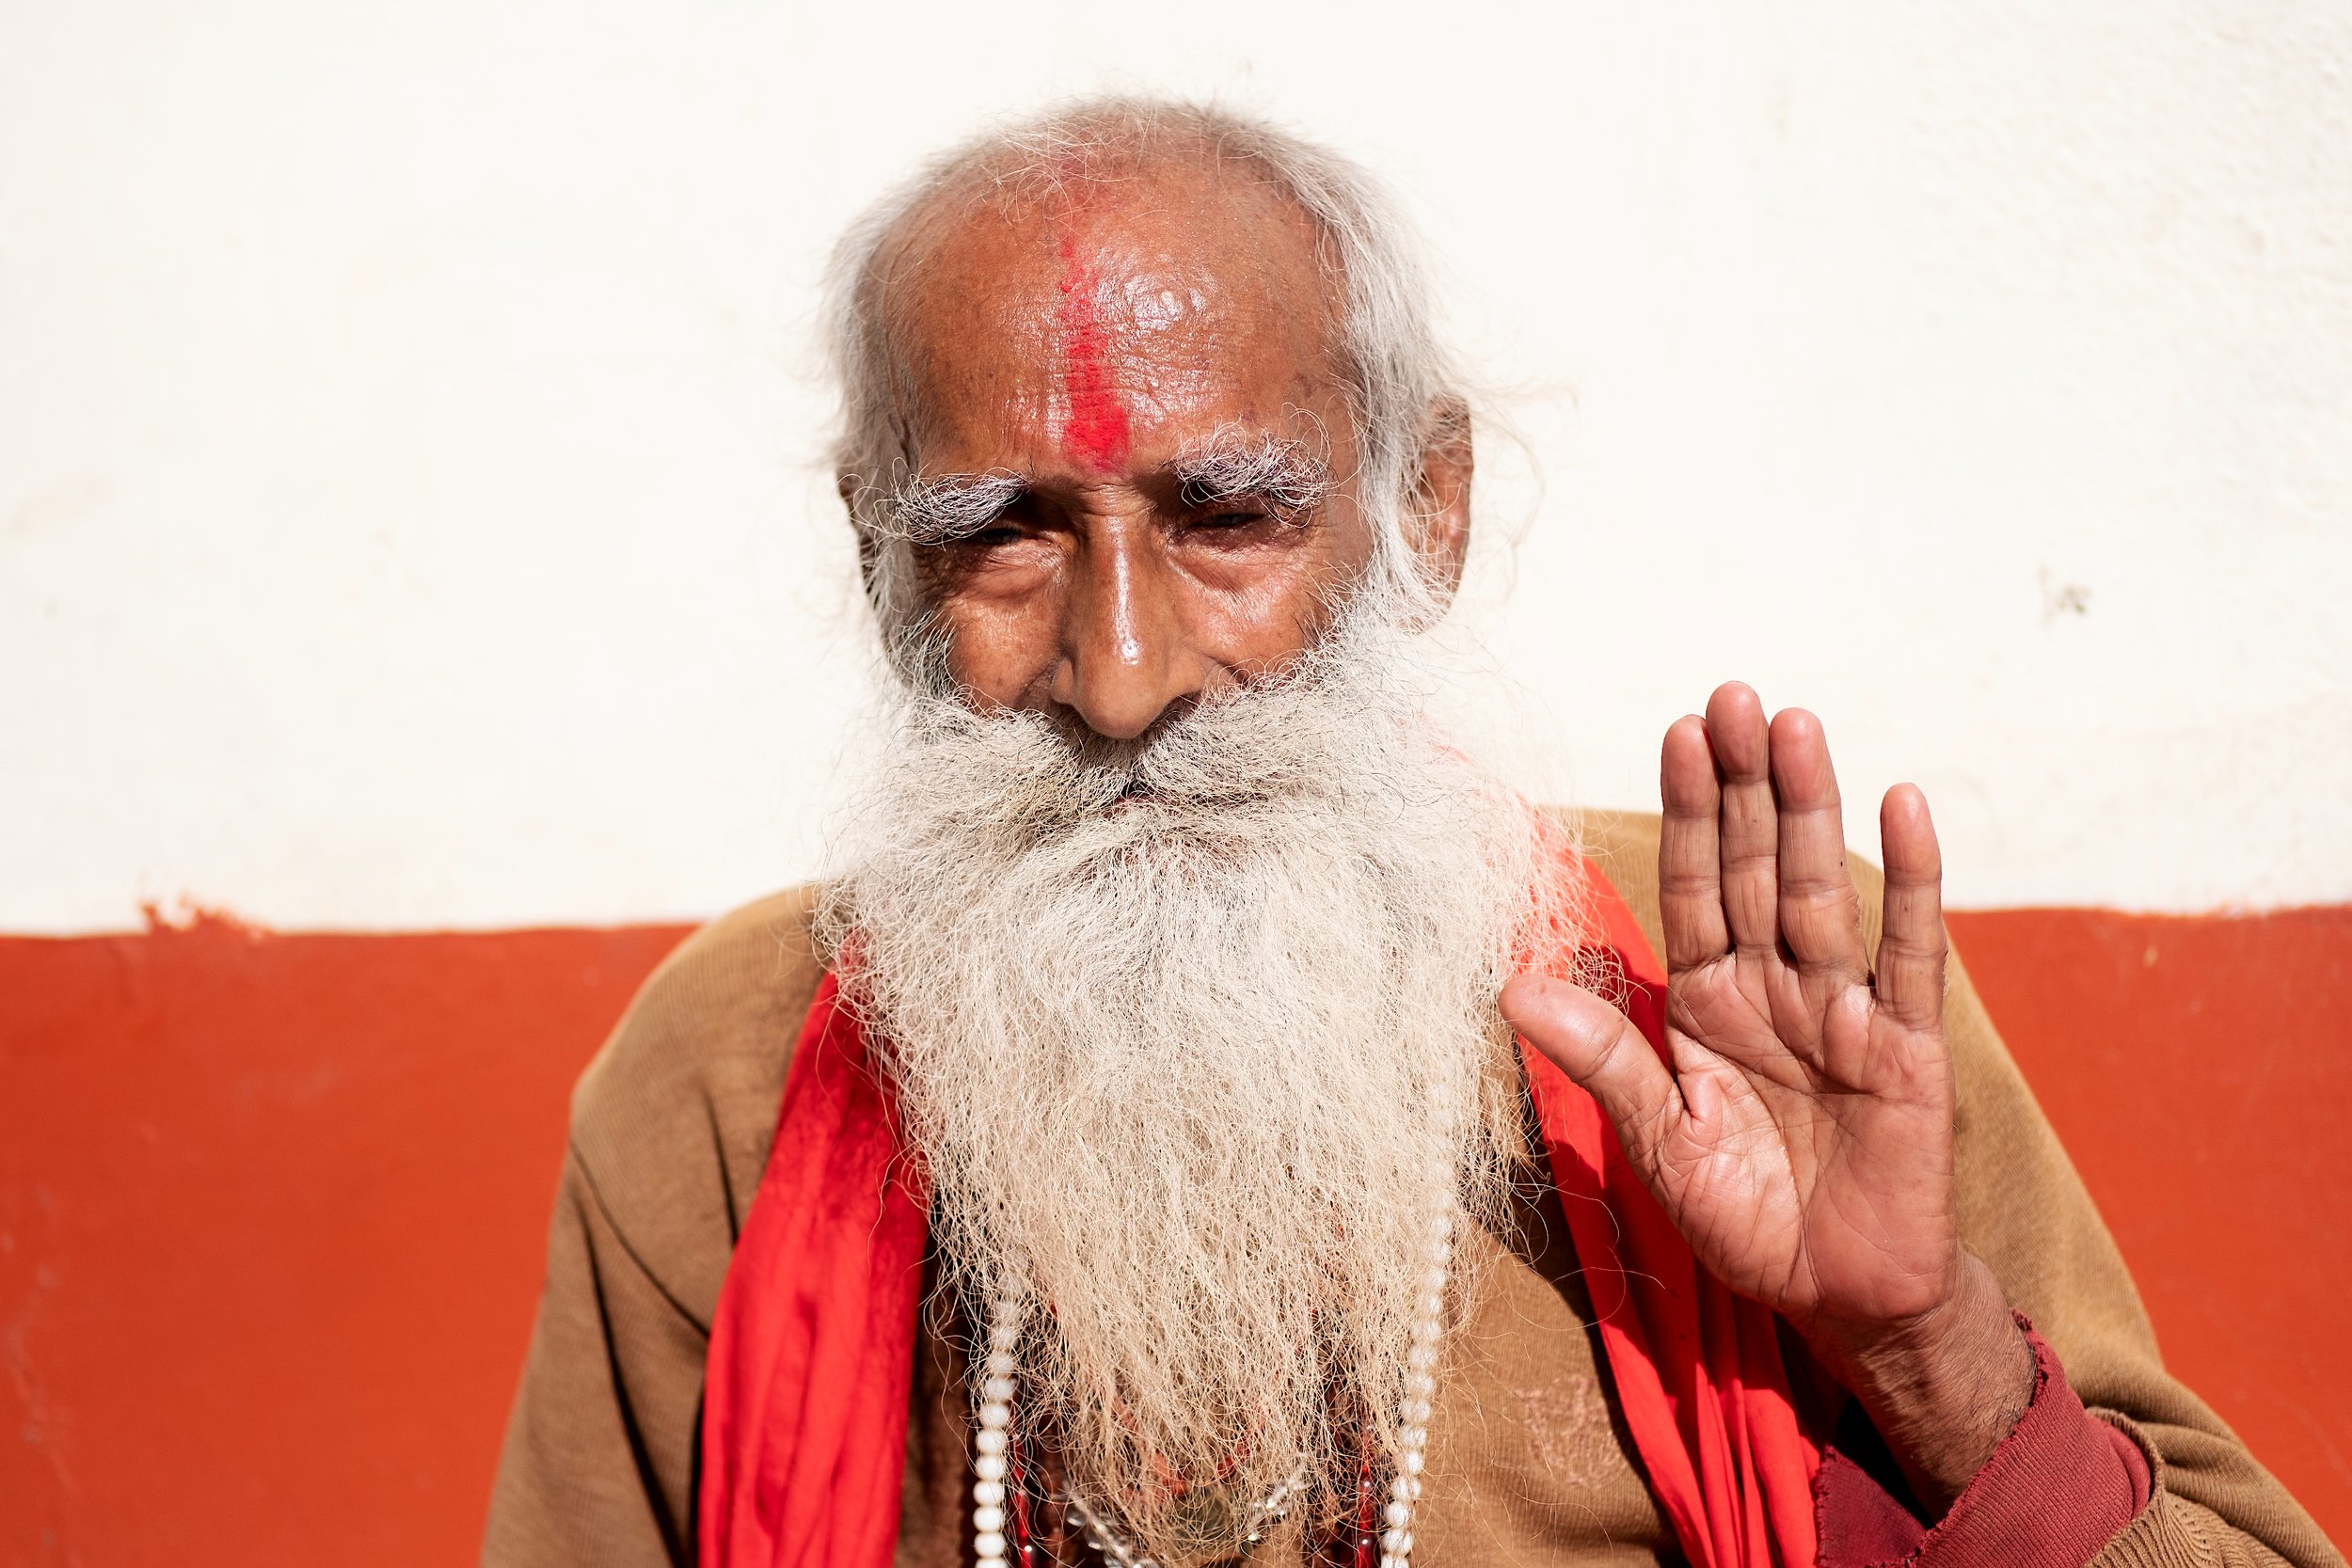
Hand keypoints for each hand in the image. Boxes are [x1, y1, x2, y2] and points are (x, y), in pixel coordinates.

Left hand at [1500, 682, 2030, 1502]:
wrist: (1834, 1292)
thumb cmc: (1744, 1213)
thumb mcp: (1656, 1137)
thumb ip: (1603, 1056)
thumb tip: (1512, 984)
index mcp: (1707, 1002)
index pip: (1694, 887)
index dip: (1687, 812)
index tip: (1676, 731)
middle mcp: (1773, 988)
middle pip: (1755, 867)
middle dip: (1743, 783)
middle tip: (1732, 694)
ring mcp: (1842, 1009)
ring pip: (1820, 890)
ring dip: (1809, 807)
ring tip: (1794, 725)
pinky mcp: (1906, 1046)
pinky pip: (1910, 954)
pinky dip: (1909, 881)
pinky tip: (1904, 806)